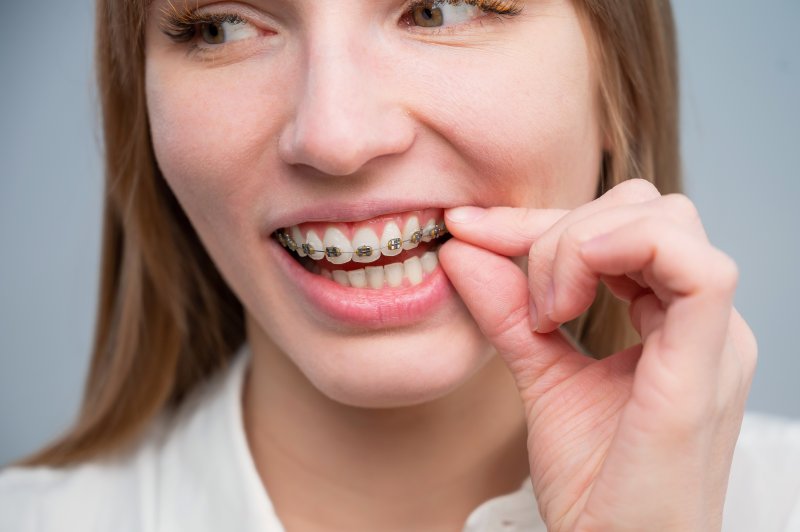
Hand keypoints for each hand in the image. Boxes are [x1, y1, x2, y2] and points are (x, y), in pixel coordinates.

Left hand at [438, 179, 757, 531]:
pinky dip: (618, 254)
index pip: (615, 224)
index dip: (535, 219)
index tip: (468, 229)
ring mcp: (712, 338)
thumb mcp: (540, 374)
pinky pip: (694, 267)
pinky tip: (564, 302)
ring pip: (662, 219)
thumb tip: (462, 248)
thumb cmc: (592, 482)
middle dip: (559, 232)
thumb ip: (506, 310)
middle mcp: (699, 320)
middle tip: (526, 305)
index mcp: (670, 319)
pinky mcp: (709, 364)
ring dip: (579, 245)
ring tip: (546, 313)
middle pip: (640, 208)